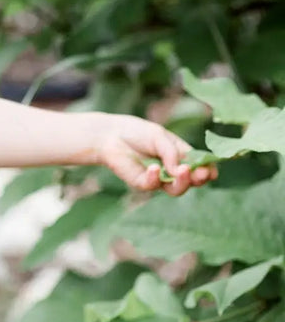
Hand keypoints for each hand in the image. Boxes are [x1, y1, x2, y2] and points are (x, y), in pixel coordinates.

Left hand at [91, 113, 216, 195]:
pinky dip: (155, 177)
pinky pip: (152, 185)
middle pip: (192, 182)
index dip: (208, 170)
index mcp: (181, 157)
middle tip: (201, 173)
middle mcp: (172, 171)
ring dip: (182, 181)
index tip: (211, 170)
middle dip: (198, 178)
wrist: (111, 134)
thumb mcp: (159, 136)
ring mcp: (159, 179)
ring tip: (182, 170)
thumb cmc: (137, 132)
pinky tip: (154, 168)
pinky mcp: (142, 183)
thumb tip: (181, 170)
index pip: (200, 167)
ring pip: (176, 189)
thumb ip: (172, 152)